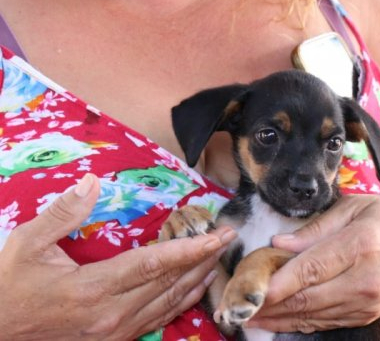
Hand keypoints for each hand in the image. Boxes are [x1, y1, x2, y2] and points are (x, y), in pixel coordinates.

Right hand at [0, 174, 235, 340]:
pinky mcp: (115, 339)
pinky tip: (196, 287)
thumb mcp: (27, 244)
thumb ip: (63, 213)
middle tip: (229, 236)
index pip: (152, 265)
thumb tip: (92, 182)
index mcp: (93, 289)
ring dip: (198, 278)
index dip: (188, 249)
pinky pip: (159, 318)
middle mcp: (111, 314)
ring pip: (170, 302)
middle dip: (204, 257)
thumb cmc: (11, 285)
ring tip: (220, 256)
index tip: (215, 235)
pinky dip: (183, 301)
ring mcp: (115, 331)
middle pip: (169, 282)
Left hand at [249, 194, 379, 332]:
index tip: (246, 287)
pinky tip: (276, 319)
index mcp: (362, 244)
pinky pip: (325, 322)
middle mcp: (366, 279)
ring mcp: (367, 303)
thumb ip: (317, 226)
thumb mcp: (358, 206)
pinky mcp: (367, 315)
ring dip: (277, 318)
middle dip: (267, 305)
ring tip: (246, 316)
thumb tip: (279, 244)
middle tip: (235, 305)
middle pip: (307, 298)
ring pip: (313, 315)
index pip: (310, 268)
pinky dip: (298, 322)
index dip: (275, 281)